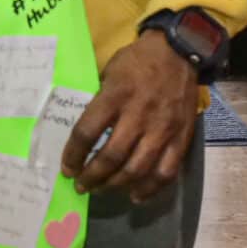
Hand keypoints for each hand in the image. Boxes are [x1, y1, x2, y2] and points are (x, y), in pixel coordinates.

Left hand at [61, 31, 199, 203]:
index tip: (66, 168)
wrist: (179, 52)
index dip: (73, 155)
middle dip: (92, 177)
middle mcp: (138, 115)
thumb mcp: (109, 71)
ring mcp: (162, 129)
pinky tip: (135, 195)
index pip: (87, 132)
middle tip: (81, 185)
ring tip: (101, 190)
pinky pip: (166, 171)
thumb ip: (100, 101)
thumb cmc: (138, 60)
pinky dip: (150, 189)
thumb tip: (85, 133)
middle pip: (111, 157)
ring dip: (115, 185)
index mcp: (116, 95)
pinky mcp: (181, 137)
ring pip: (137, 169)